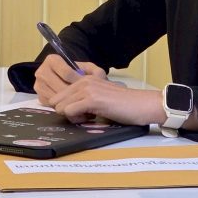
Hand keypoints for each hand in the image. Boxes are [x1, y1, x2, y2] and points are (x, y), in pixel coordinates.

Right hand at [33, 54, 105, 104]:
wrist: (69, 81)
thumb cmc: (81, 74)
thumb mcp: (90, 69)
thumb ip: (95, 71)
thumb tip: (94, 79)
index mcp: (52, 60)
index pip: (67, 73)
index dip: (78, 82)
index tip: (87, 89)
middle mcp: (41, 72)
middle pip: (60, 88)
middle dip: (74, 96)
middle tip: (86, 100)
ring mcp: (39, 85)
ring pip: (56, 99)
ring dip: (69, 104)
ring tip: (82, 106)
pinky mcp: (40, 98)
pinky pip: (52, 107)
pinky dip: (63, 110)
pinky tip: (74, 109)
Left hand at [47, 75, 164, 125]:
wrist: (141, 104)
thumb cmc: (123, 105)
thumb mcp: (99, 97)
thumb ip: (83, 99)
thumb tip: (66, 110)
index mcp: (84, 79)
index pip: (58, 95)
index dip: (65, 107)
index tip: (79, 113)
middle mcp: (83, 80)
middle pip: (55, 101)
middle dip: (66, 112)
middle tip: (83, 116)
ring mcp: (87, 89)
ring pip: (60, 107)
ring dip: (72, 117)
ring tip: (89, 117)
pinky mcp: (92, 99)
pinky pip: (69, 111)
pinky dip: (76, 119)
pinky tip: (91, 118)